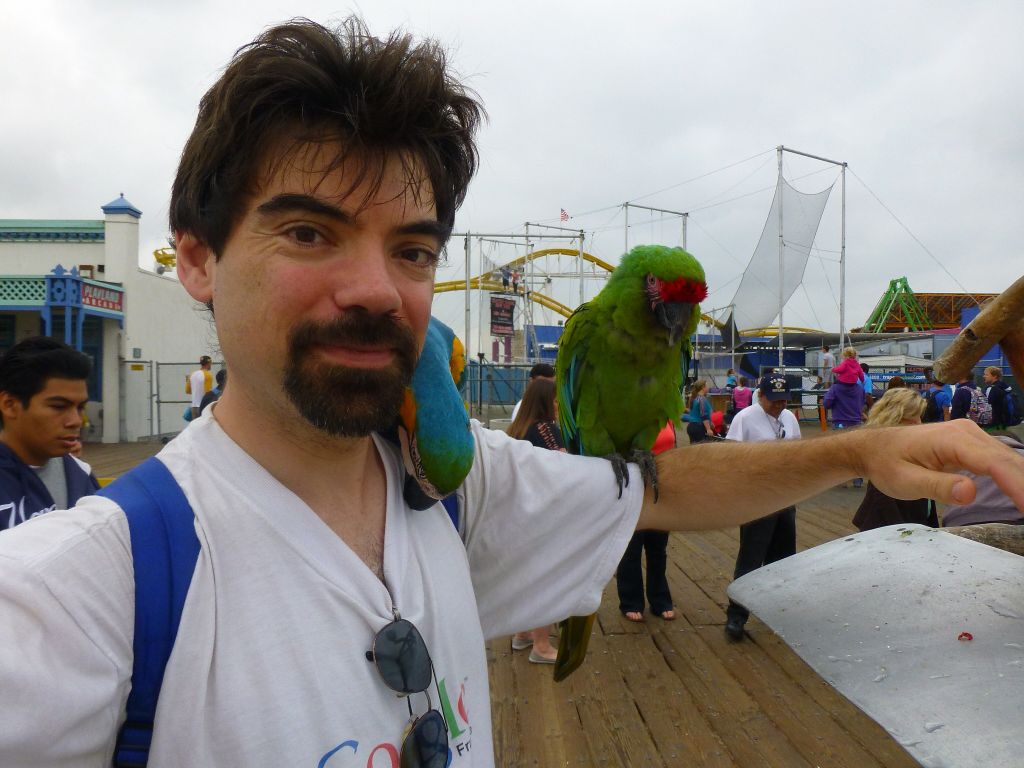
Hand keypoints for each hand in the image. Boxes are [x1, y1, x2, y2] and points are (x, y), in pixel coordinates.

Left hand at [853, 420, 1023, 506]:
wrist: (873, 448)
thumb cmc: (886, 464)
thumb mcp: (904, 481)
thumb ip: (937, 487)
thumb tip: (970, 493)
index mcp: (952, 439)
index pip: (995, 464)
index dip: (1018, 486)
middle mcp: (967, 432)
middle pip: (1008, 461)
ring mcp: (971, 436)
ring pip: (1007, 460)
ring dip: (1022, 481)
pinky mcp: (971, 445)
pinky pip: (999, 461)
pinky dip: (1014, 477)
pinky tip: (1021, 494)